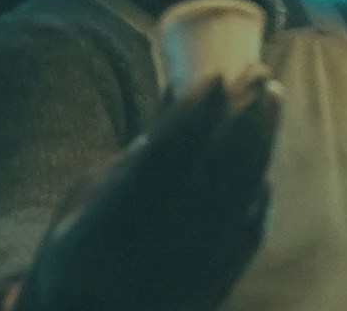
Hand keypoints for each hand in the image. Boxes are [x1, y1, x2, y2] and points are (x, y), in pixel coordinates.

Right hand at [20, 77, 283, 310]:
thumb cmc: (75, 257)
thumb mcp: (83, 202)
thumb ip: (131, 156)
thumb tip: (169, 108)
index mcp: (120, 215)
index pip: (169, 151)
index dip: (196, 111)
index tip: (214, 75)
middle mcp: (167, 236)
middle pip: (220, 160)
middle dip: (244, 110)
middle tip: (258, 71)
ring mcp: (200, 258)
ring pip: (245, 185)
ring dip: (262, 136)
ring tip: (271, 96)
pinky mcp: (222, 275)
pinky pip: (252, 220)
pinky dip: (260, 182)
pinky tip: (264, 155)